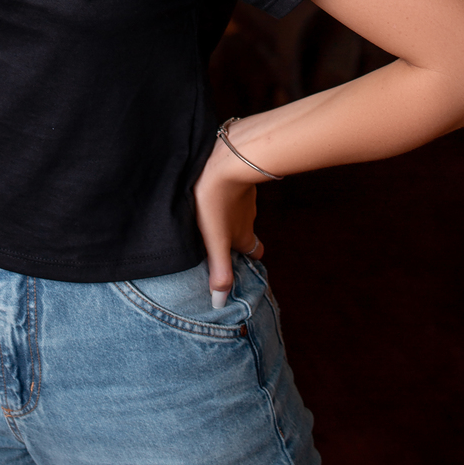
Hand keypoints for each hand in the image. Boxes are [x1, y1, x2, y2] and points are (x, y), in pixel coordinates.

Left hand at [193, 130, 265, 308]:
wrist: (227, 160)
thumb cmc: (215, 202)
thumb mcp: (214, 241)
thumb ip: (219, 271)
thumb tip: (220, 304)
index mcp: (244, 236)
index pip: (255, 253)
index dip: (246, 258)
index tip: (236, 261)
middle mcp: (249, 219)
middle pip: (246, 232)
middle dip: (235, 237)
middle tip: (218, 238)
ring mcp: (246, 197)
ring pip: (240, 210)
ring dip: (228, 214)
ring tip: (208, 214)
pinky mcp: (238, 178)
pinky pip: (234, 190)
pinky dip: (226, 194)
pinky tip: (211, 190)